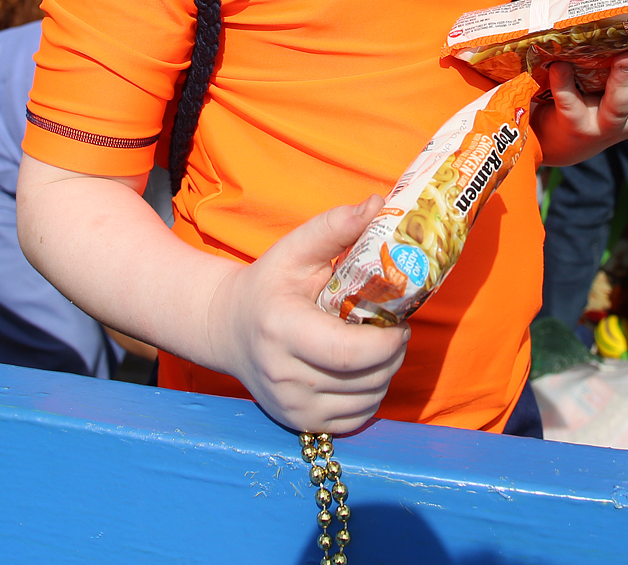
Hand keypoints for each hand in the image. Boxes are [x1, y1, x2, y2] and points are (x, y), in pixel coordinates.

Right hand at [205, 195, 408, 433]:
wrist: (227, 329)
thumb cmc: (267, 286)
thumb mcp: (294, 249)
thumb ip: (335, 227)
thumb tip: (377, 203)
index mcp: (283, 331)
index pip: (350, 354)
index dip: (387, 342)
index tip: (401, 321)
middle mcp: (284, 376)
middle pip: (366, 378)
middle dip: (393, 353)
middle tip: (394, 328)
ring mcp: (292, 406)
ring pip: (367, 400)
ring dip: (385, 373)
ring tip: (376, 345)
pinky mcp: (300, 424)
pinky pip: (357, 418)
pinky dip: (370, 394)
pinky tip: (360, 369)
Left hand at [534, 45, 627, 165]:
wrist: (555, 140)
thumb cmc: (592, 98)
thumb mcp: (618, 83)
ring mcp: (605, 126)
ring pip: (621, 106)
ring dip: (623, 79)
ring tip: (623, 56)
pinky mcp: (575, 127)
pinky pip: (571, 104)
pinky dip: (565, 82)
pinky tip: (560, 64)